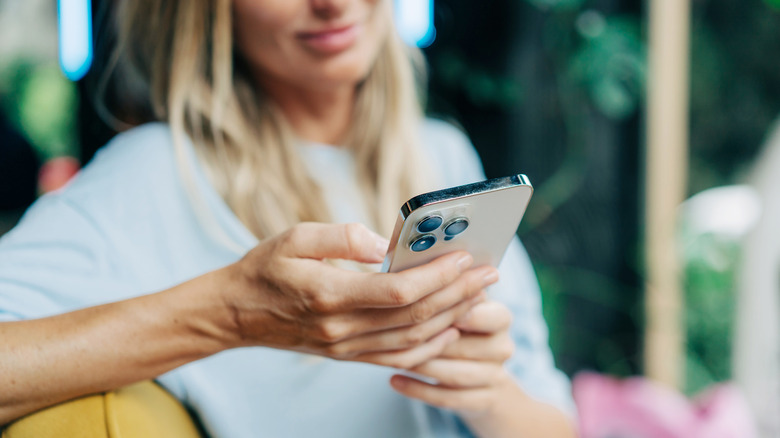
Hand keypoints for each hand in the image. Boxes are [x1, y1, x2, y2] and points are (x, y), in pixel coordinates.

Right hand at [220, 222, 499, 368]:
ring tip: (479, 295)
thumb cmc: (264, 268)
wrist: (235, 313)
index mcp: (329, 294)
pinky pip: (397, 358)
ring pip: (412, 340)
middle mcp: (342, 329)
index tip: (466, 257)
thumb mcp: (295, 237)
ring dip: (451, 318)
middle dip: (458, 294)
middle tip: (490, 273)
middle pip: (415, 317)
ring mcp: (345, 348)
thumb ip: (343, 236)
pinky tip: (449, 329)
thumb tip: (387, 244)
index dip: (437, 276)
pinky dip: (429, 347)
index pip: (398, 291)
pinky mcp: (347, 356)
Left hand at [389, 300, 515, 415]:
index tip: (435, 310)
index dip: (466, 314)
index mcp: (500, 318)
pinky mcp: (482, 402)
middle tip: (397, 336)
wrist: (487, 382)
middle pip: (466, 346)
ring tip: (392, 358)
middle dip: (431, 342)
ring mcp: (494, 377)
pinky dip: (419, 390)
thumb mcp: (461, 307)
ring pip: (456, 374)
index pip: (494, 314)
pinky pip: (449, 398)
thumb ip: (447, 293)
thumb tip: (414, 274)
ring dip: (423, 366)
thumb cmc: (462, 331)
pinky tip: (394, 380)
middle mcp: (502, 347)